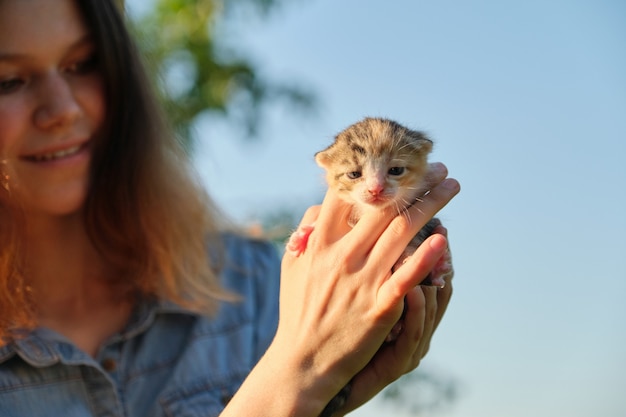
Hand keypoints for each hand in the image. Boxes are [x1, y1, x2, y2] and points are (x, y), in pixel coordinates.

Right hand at [275, 162, 459, 413]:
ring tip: (450, 185)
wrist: (302, 361)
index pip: (345, 196)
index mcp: (320, 243)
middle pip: (382, 207)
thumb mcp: (292, 268)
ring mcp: (362, 281)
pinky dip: (426, 255)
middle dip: (413, 182)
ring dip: (430, 204)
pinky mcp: (379, 306)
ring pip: (401, 232)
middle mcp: (342, 256)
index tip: (390, 162)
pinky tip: (444, 238)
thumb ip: (305, 233)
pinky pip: (406, 276)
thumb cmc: (298, 312)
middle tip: (436, 165)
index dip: (370, 174)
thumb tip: (322, 206)